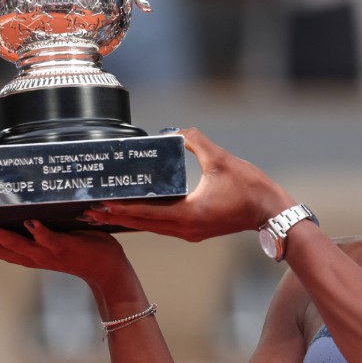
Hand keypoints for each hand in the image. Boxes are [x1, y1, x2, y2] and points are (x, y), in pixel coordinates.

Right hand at [0, 220, 131, 291]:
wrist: (104, 268)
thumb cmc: (73, 248)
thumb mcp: (42, 239)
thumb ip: (24, 229)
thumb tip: (7, 209)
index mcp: (20, 254)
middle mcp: (29, 256)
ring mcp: (46, 253)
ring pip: (19, 246)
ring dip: (1, 237)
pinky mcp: (66, 247)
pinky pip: (51, 240)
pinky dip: (41, 232)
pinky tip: (31, 224)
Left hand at [78, 128, 294, 240]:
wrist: (272, 213)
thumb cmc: (251, 189)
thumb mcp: (222, 160)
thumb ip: (196, 142)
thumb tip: (175, 130)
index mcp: (188, 214)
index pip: (146, 213)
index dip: (120, 208)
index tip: (98, 204)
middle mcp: (185, 229)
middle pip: (142, 225)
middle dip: (115, 217)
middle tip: (89, 212)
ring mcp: (190, 233)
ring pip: (151, 228)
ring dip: (128, 220)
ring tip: (104, 214)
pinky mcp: (195, 230)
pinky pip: (163, 227)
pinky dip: (145, 220)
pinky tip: (135, 213)